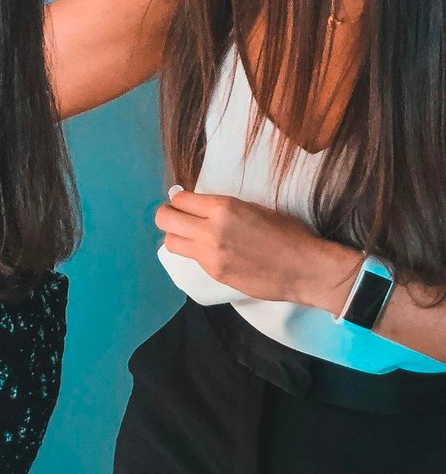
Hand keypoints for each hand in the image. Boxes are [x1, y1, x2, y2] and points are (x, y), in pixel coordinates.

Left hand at [157, 190, 360, 310]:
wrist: (307, 269)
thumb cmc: (288, 233)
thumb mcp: (252, 208)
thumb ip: (220, 208)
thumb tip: (194, 205)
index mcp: (222, 208)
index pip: (179, 199)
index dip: (179, 199)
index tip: (185, 203)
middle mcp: (211, 230)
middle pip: (164, 220)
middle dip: (168, 215)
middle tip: (180, 217)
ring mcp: (211, 255)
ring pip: (171, 242)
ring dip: (177, 236)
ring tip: (192, 236)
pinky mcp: (215, 274)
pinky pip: (193, 259)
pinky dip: (196, 253)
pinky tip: (213, 252)